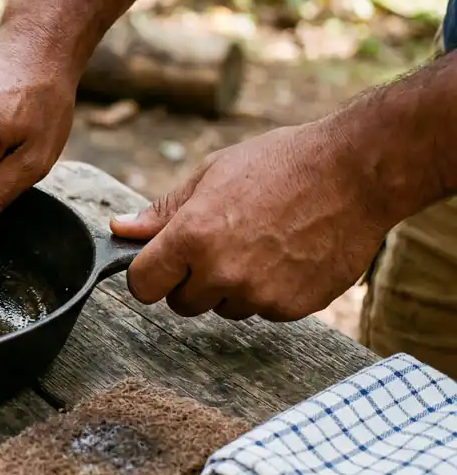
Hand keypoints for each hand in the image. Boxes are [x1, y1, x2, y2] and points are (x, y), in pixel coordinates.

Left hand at [109, 122, 385, 321]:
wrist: (355, 173)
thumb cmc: (279, 164)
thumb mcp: (211, 174)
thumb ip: (162, 212)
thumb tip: (120, 229)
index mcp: (192, 237)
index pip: (143, 285)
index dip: (149, 275)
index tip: (161, 265)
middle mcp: (221, 272)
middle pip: (181, 303)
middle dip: (191, 281)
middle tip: (221, 244)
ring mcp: (259, 294)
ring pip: (224, 308)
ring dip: (232, 287)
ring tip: (261, 243)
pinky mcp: (293, 307)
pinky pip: (264, 310)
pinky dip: (271, 291)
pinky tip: (289, 255)